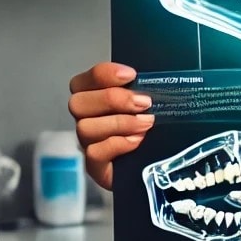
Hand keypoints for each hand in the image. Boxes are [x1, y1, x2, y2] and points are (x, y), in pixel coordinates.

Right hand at [67, 62, 153, 189]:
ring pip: (85, 128)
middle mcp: (87, 120)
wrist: (163, 165)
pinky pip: (94, 153)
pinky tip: (138, 141)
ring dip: (120, 123)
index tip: (131, 75)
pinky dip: (117, 144)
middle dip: (112, 98)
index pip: (84, 81)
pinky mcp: (96, 166)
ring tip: (147, 123)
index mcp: (96, 98)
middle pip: (77, 103)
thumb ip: (145, 87)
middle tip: (144, 103)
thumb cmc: (156, 128)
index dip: (104, 74)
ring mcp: (89, 144)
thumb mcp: (153, 103)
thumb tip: (154, 77)